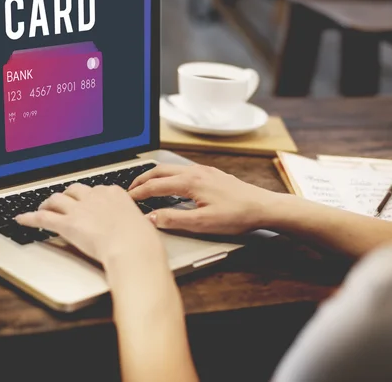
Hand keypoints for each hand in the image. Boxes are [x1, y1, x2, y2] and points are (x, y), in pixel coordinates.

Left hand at [16, 184, 165, 265]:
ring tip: (43, 207)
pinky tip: (21, 219)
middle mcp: (95, 197)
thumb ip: (132, 222)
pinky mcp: (67, 224)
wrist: (132, 248)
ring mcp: (80, 209)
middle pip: (74, 190)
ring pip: (57, 199)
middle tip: (63, 202)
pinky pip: (43, 218)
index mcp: (114, 193)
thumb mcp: (141, 224)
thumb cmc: (141, 241)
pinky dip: (29, 218)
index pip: (97, 189)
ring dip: (48, 203)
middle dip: (67, 195)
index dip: (88, 196)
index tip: (87, 201)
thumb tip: (134, 228)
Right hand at [129, 164, 280, 234]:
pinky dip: (168, 175)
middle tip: (130, 189)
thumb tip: (150, 217)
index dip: (139, 193)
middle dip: (142, 179)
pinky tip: (171, 184)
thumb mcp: (202, 223)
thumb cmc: (236, 215)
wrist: (263, 207)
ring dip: (155, 176)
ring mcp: (204, 170)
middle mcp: (195, 172)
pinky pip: (182, 170)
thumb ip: (173, 219)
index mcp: (190, 182)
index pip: (155, 186)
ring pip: (171, 168)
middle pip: (160, 171)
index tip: (127, 199)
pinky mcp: (211, 173)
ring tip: (145, 185)